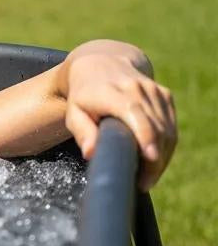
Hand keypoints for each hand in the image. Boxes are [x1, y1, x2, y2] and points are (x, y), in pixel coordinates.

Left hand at [63, 53, 176, 190]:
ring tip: (147, 177)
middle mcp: (136, 87)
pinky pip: (171, 126)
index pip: (134, 112)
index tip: (150, 159)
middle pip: (155, 126)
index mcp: (111, 91)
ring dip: (161, 156)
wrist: (100, 64)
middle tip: (142, 182)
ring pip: (167, 129)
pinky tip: (154, 160)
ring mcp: (154, 90)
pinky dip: (166, 146)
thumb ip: (82, 131)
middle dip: (153, 158)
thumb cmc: (83, 95)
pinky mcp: (165, 95)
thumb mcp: (74, 112)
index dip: (145, 135)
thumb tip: (91, 153)